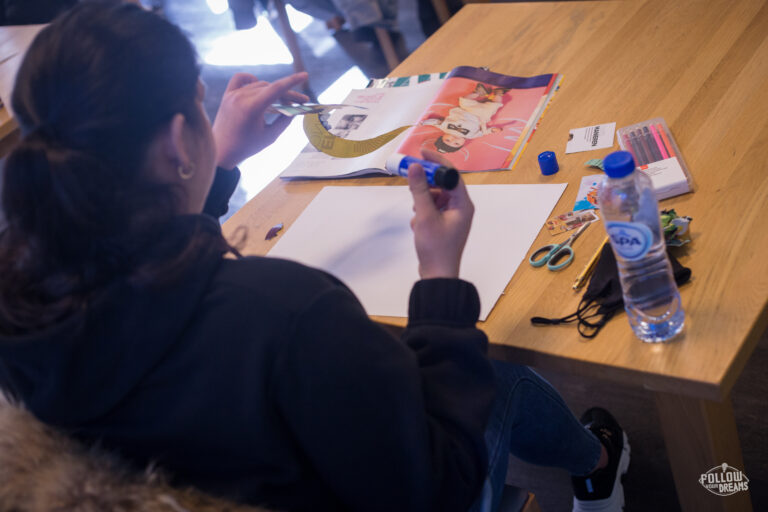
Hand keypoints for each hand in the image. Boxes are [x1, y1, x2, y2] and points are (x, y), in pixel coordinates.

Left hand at [212, 72, 308, 169]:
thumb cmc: (247, 146)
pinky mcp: (227, 95)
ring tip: (281, 102)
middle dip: (287, 94)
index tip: (305, 75)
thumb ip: (285, 121)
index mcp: (253, 108)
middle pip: (271, 88)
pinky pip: (240, 79)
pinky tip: (258, 85)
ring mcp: (233, 94)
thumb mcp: (270, 136)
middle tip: (299, 102)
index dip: (293, 81)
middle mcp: (242, 97)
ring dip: (273, 91)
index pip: (277, 89)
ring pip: (260, 85)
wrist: (222, 151)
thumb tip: (295, 109)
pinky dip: (251, 80)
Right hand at [407, 162, 473, 278]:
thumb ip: (419, 190)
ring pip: (435, 197)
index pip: (451, 174)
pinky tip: (418, 225)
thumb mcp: (425, 216)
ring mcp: (453, 216)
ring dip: (422, 201)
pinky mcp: (444, 224)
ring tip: (417, 214)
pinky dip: (422, 212)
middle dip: (426, 184)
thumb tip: (415, 166)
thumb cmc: (435, 247)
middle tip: (411, 180)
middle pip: (442, 184)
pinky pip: (432, 209)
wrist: (437, 275)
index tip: (421, 152)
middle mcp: (461, 207)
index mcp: (463, 204)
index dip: (436, 161)